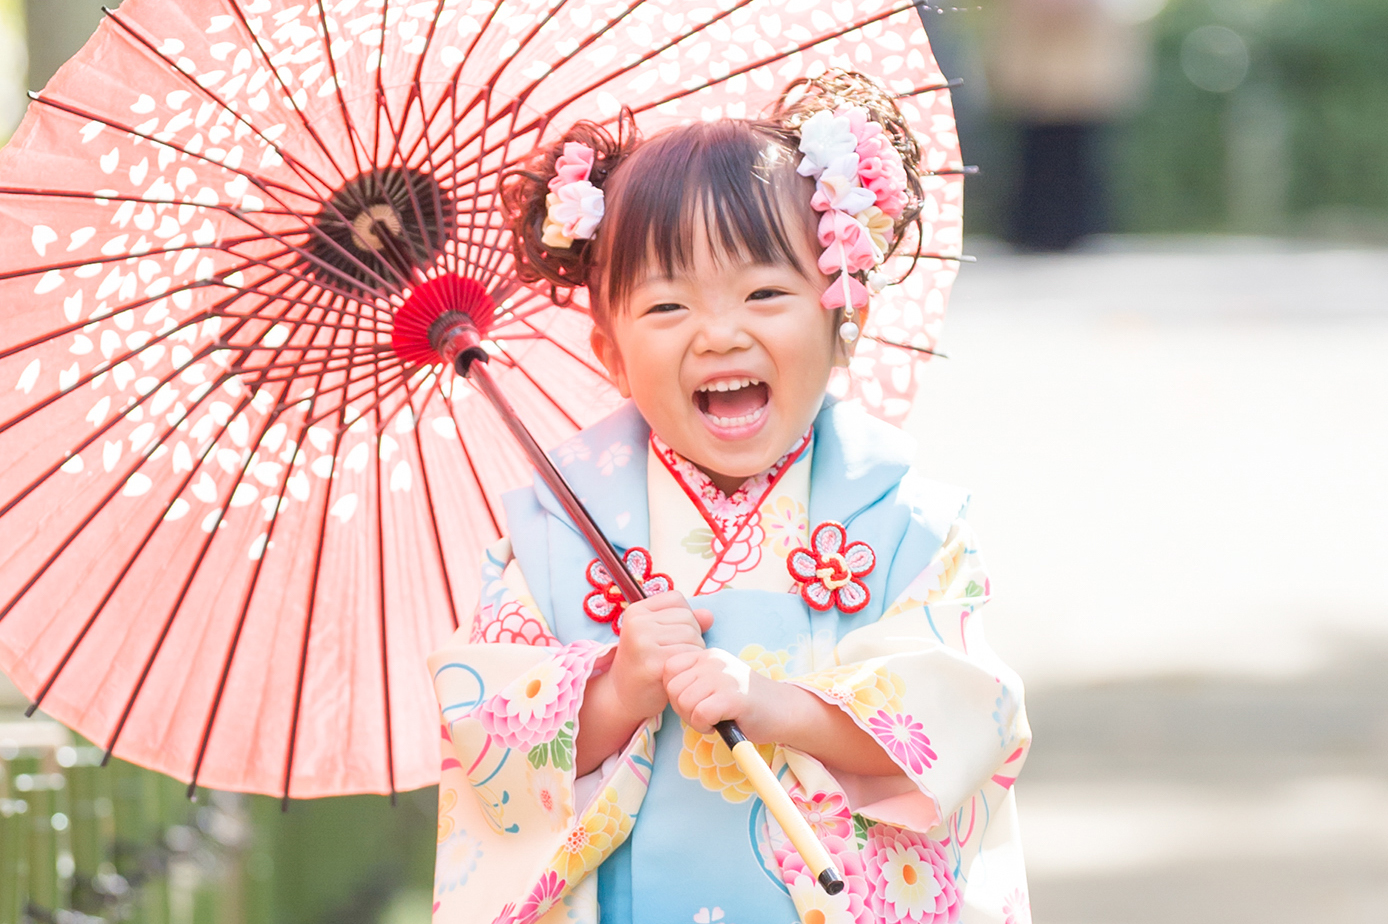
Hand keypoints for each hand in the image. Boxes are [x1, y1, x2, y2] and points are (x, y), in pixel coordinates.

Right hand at [607, 591, 712, 723]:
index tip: (671, 636)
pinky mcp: (653, 664)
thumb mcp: (659, 636)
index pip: (676, 599)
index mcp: (636, 610)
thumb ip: (684, 621)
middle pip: (688, 618)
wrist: (622, 697)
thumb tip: (709, 616)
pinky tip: (677, 674)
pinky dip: (690, 666)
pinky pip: (689, 656)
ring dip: (693, 653)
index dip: (683, 617)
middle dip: (692, 637)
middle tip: (675, 655)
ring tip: (677, 665)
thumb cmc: (645, 663)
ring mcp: (643, 643)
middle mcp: (637, 623)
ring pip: (692, 637)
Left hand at [662, 647, 788, 740]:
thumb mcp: (716, 681)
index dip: (674, 692)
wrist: (784, 710)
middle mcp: (714, 661)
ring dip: (694, 719)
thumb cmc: (745, 702)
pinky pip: (699, 715)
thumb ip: (693, 680)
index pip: (668, 669)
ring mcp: (724, 678)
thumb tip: (663, 690)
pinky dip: (705, 726)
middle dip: (682, 708)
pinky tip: (719, 724)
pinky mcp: (732, 698)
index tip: (693, 702)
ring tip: (713, 719)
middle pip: (672, 688)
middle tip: (703, 714)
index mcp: (708, 655)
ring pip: (683, 702)